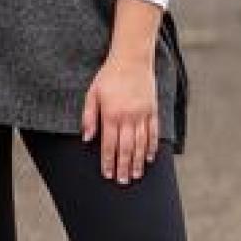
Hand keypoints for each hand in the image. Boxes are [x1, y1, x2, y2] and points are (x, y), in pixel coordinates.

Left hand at [81, 55, 158, 184]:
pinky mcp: (152, 109)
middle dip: (124, 167)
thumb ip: (89, 116)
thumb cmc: (109, 76)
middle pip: (126, 148)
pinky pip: (153, 132)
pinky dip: (152, 147)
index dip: (108, 161)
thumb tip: (87, 138)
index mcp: (111, 114)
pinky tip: (149, 158)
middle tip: (122, 182)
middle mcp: (128, 117)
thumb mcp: (92, 93)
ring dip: (138, 162)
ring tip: (136, 175)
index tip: (107, 174)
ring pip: (141, 144)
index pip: (109, 144)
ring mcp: (142, 114)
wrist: (131, 58)